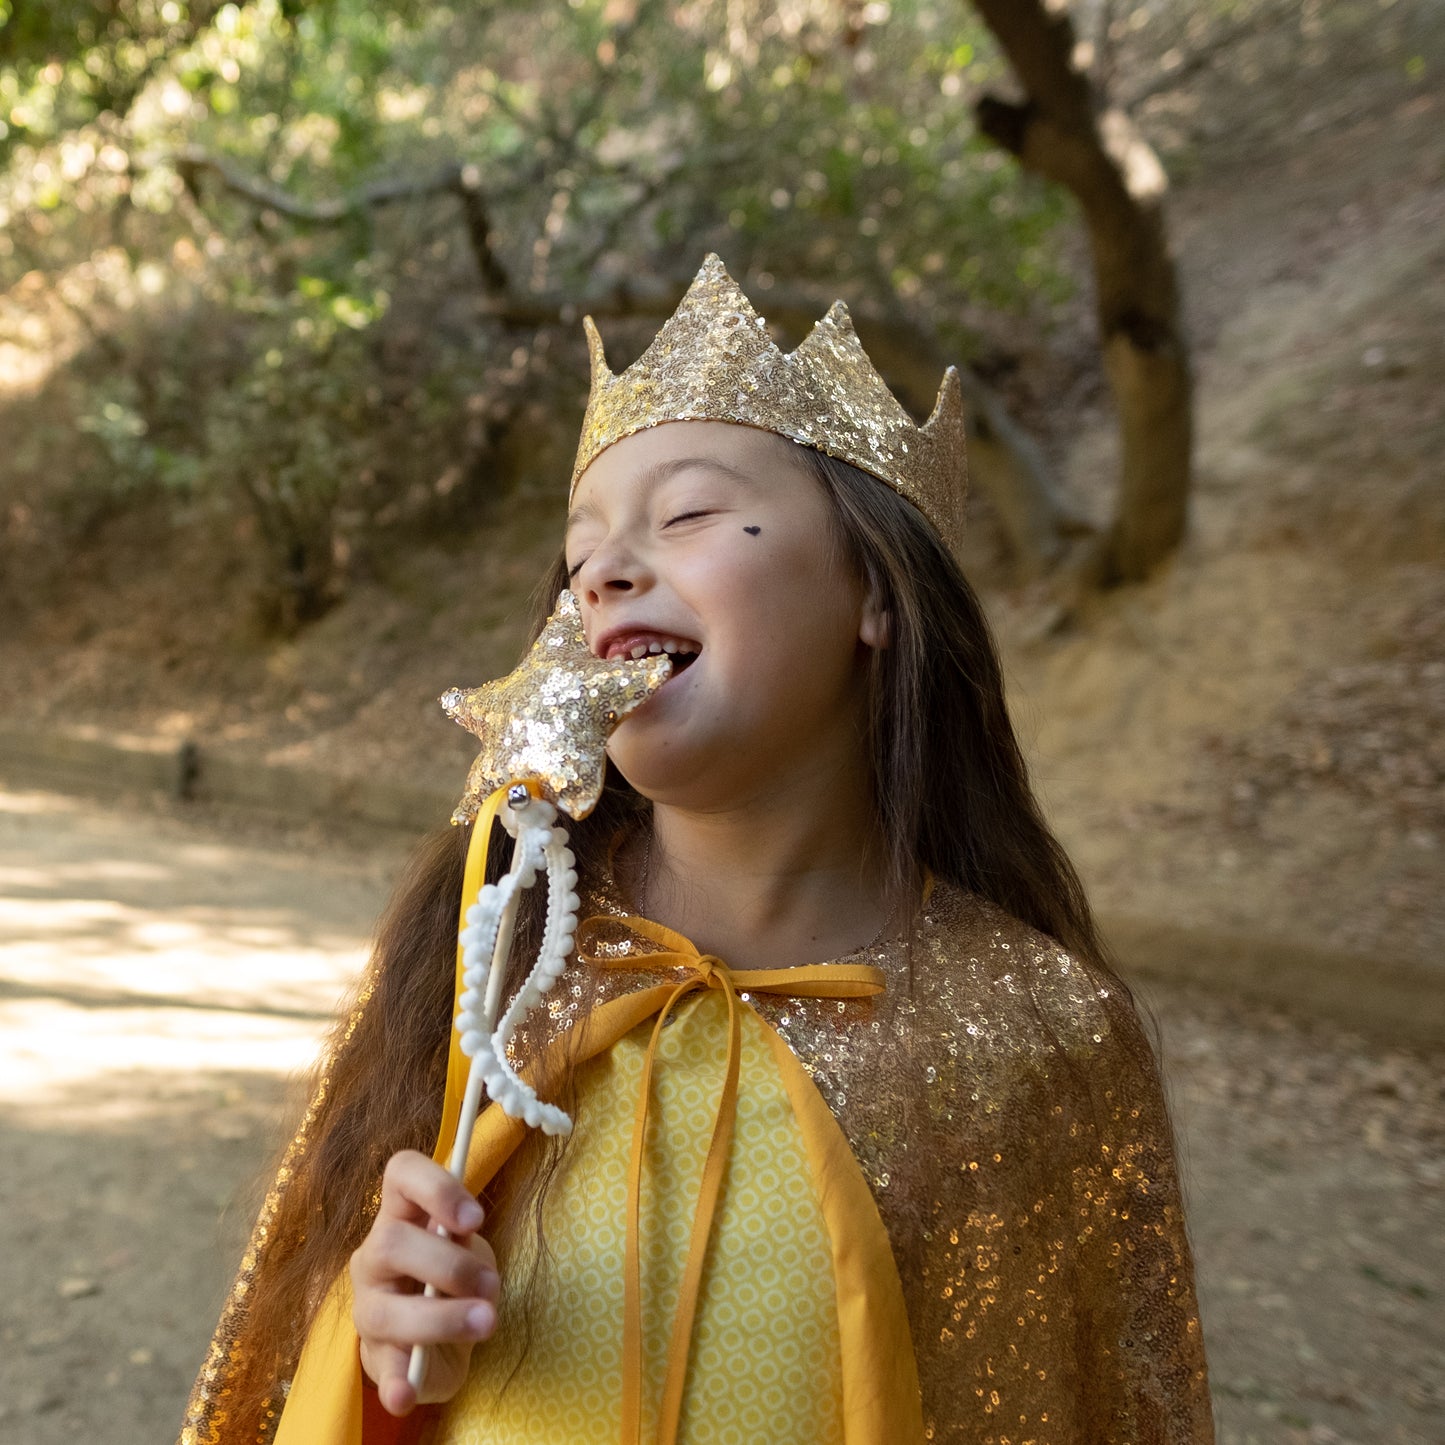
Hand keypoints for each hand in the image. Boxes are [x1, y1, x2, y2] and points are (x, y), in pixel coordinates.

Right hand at [350, 1150, 499, 1414]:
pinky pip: (381, 1369)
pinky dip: (396, 1383)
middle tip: (492, 1284)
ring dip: (442, 1319)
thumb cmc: (456, 1275)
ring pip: (386, 1310)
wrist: (443, 1335)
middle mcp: (374, 1255)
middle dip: (449, 1264)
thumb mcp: (468, 1247)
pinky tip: (406, 1395)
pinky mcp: (377, 1357)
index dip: (436, 1187)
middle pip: (390, 1242)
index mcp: (401, 1213)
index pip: (401, 1174)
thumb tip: (464, 1238)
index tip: (476, 1218)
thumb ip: (464, 1236)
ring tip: (486, 1323)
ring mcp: (369, 1306)